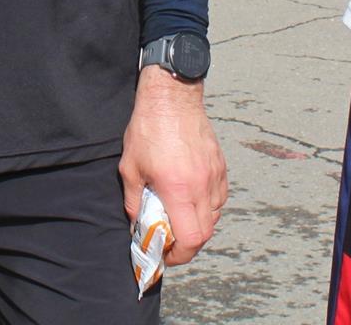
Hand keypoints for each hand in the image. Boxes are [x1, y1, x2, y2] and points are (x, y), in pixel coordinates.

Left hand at [120, 66, 226, 265]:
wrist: (172, 96)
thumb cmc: (148, 129)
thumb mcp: (130, 167)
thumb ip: (134, 201)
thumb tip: (138, 223)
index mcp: (179, 188)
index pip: (191, 238)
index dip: (180, 254)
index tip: (166, 253)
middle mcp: (202, 185)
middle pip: (205, 233)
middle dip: (187, 244)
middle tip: (170, 240)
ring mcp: (214, 175)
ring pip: (214, 216)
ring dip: (197, 225)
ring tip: (178, 217)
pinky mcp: (220, 165)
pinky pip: (219, 198)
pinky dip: (207, 207)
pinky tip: (191, 199)